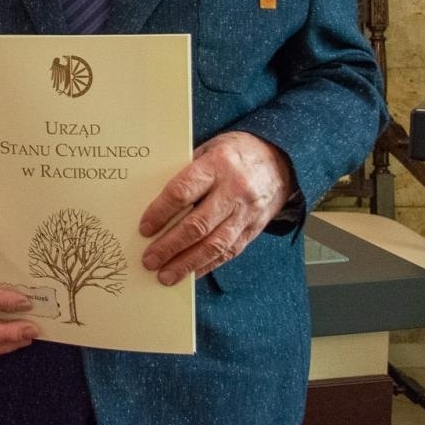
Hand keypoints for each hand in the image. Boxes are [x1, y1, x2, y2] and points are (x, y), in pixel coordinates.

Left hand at [138, 131, 294, 284]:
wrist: (280, 160)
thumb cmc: (236, 153)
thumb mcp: (209, 148)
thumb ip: (187, 171)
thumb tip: (153, 199)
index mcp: (218, 165)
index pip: (183, 192)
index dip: (160, 212)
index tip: (144, 228)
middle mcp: (234, 191)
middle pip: (197, 225)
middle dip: (170, 246)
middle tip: (149, 260)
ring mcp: (246, 212)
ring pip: (214, 245)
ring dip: (187, 263)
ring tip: (166, 276)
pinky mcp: (254, 229)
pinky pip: (229, 252)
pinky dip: (207, 265)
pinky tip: (190, 273)